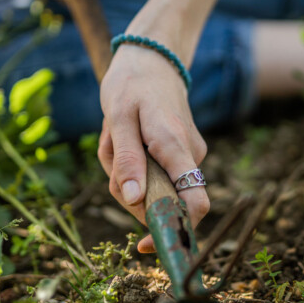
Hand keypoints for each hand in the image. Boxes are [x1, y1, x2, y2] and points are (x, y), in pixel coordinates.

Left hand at [97, 45, 209, 253]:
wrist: (152, 58)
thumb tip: (132, 201)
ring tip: (115, 136)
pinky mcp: (180, 155)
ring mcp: (187, 156)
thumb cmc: (132, 84)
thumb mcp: (119, 118)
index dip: (174, 231)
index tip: (144, 244)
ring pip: (152, 187)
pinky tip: (124, 136)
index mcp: (177, 148)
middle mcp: (190, 156)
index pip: (194, 204)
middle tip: (109, 150)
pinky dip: (132, 164)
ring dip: (125, 173)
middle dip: (128, 190)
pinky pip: (152, 174)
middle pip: (161, 201)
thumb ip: (127, 160)